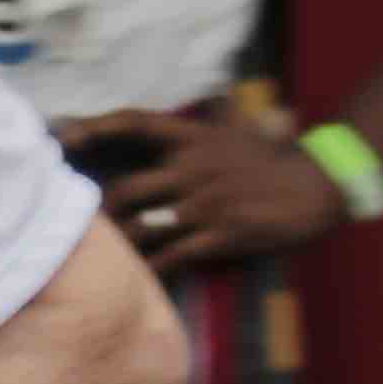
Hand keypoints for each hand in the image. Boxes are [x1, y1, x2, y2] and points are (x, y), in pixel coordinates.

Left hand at [58, 105, 340, 276]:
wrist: (318, 186)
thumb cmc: (276, 159)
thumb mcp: (239, 130)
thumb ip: (211, 123)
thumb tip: (206, 102)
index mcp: (195, 138)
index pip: (136, 122)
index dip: (96, 126)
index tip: (64, 133)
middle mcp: (193, 168)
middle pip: (125, 189)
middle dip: (101, 212)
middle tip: (85, 227)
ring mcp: (204, 203)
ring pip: (142, 226)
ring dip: (119, 244)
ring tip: (102, 258)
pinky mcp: (219, 235)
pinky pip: (172, 257)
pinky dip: (150, 271)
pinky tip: (136, 281)